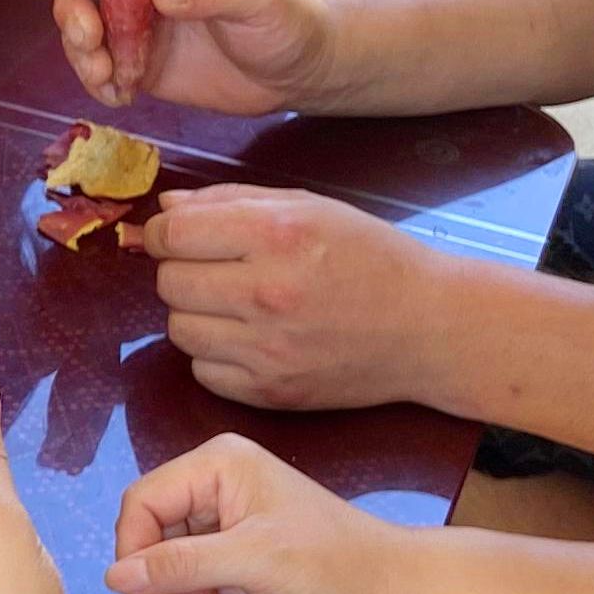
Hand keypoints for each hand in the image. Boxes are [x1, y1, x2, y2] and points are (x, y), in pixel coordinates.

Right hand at [57, 0, 338, 115]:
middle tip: (90, 42)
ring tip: (104, 77)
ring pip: (87, 29)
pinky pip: (105, 68)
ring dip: (82, 53)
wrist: (299, 71)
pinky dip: (100, 83)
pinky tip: (119, 97)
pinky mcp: (142, 61)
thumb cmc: (286, 16)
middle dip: (75, 14)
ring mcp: (141, 21)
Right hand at [104, 431, 407, 593]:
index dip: (132, 547)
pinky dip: (201, 593)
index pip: (144, 499)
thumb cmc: (330, 565)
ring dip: (182, 587)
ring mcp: (229, 518)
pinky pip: (192, 570)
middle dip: (162, 571)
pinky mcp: (239, 551)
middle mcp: (218, 483)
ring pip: (169, 552)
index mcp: (219, 464)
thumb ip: (180, 566)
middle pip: (152, 525)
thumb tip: (113, 577)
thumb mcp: (251, 562)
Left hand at [146, 184, 454, 412]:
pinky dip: (216, 355)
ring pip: (178, 329)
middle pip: (169, 282)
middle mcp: (268, 294)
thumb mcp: (309, 206)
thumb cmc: (370, 258)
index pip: (174, 235)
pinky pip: (203, 371)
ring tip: (235, 304)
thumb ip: (230, 201)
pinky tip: (249, 339)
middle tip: (217, 270)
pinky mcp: (272, 393)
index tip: (178, 236)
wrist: (428, 327)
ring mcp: (268, 350)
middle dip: (183, 270)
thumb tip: (166, 209)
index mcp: (276, 235)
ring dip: (196, 314)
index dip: (165, 233)